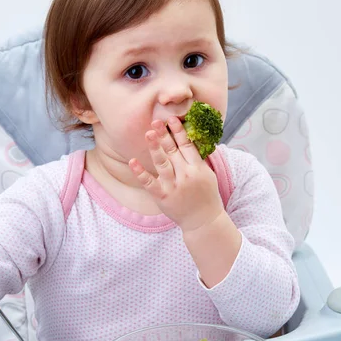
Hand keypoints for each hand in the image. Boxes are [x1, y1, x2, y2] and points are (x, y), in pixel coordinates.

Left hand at [128, 116, 222, 231]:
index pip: (187, 145)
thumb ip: (198, 159)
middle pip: (173, 151)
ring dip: (155, 147)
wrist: (204, 221)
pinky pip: (150, 183)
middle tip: (156, 120)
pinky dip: (141, 172)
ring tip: (148, 133)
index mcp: (198, 168)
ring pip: (162, 163)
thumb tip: (190, 140)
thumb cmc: (207, 196)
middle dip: (165, 135)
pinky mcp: (163, 196)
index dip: (179, 131)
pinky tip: (132, 161)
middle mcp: (186, 175)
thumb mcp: (208, 175)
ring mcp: (174, 186)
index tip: (172, 118)